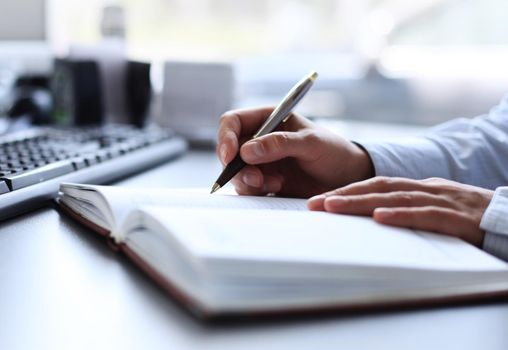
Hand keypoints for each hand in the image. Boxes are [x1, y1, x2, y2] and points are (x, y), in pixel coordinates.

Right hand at [216, 107, 373, 196]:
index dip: (226, 137)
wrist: (346, 179)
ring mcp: (260, 161)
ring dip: (248, 180)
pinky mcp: (264, 181)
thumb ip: (280, 144)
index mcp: (267, 119)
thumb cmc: (333, 152)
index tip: (230, 156)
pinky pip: (247, 187)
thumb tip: (247, 150)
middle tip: (256, 179)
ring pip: (236, 171)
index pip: (233, 122)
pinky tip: (277, 187)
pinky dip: (256, 190)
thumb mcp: (311, 143)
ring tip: (274, 183)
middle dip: (237, 166)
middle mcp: (259, 139)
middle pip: (230, 150)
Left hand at [308, 177, 493, 245]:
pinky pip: (427, 215)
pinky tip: (380, 218)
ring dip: (361, 202)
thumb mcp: (434, 208)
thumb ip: (408, 209)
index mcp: (418, 186)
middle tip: (313, 205)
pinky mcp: (458, 217)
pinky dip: (402, 215)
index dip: (347, 191)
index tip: (319, 202)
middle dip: (343, 196)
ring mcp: (442, 200)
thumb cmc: (469, 216)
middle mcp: (426, 188)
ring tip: (333, 208)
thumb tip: (375, 218)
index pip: (376, 185)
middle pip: (378, 187)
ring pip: (396, 197)